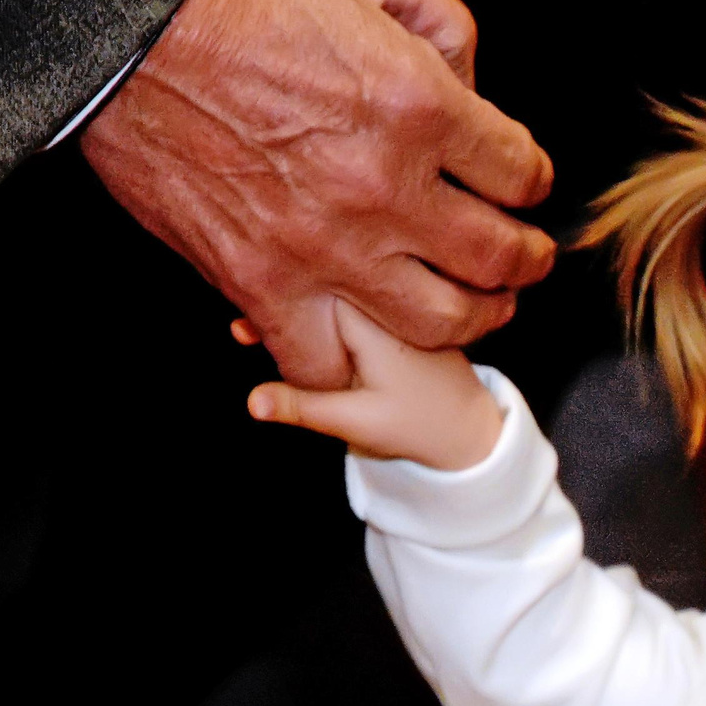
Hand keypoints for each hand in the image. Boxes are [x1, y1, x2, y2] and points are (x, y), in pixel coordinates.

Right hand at [82, 0, 556, 389]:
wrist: (124, 17)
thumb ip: (438, 20)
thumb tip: (471, 82)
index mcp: (420, 105)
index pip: (520, 172)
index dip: (530, 179)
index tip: (523, 182)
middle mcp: (385, 186)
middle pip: (497, 257)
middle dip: (526, 260)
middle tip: (527, 258)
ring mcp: (324, 245)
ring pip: (438, 321)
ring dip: (472, 318)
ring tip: (479, 306)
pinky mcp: (259, 281)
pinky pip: (324, 360)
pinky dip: (351, 363)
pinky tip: (366, 344)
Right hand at [247, 299, 503, 469]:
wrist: (464, 424)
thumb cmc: (415, 424)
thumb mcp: (356, 421)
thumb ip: (303, 406)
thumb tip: (252, 402)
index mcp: (380, 321)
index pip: (316, 290)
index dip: (276, 303)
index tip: (242, 332)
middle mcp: (390, 299)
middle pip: (321, 281)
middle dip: (280, 301)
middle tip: (241, 333)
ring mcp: (396, 296)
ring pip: (333, 283)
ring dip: (294, 301)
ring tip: (248, 334)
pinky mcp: (396, 303)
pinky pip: (349, 292)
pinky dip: (317, 305)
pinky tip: (282, 326)